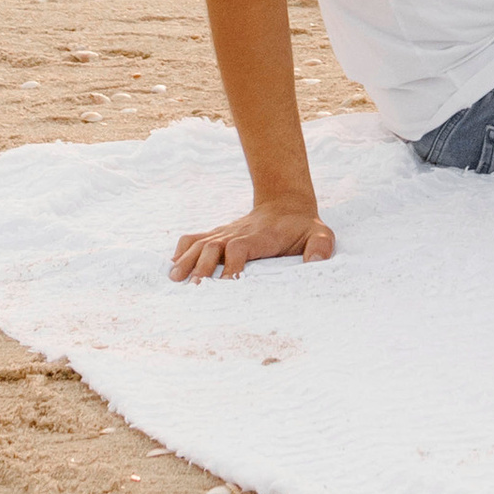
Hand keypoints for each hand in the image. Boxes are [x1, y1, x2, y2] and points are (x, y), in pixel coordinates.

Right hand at [170, 199, 335, 282]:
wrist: (287, 205)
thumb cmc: (303, 227)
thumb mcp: (320, 235)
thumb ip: (321, 247)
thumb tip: (315, 263)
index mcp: (261, 236)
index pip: (240, 247)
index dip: (231, 264)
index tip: (227, 285)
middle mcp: (238, 232)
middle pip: (214, 245)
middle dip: (202, 266)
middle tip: (193, 289)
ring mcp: (226, 232)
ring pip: (201, 242)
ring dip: (187, 259)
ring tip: (174, 279)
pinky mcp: (218, 234)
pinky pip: (195, 238)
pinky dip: (182, 250)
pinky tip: (172, 265)